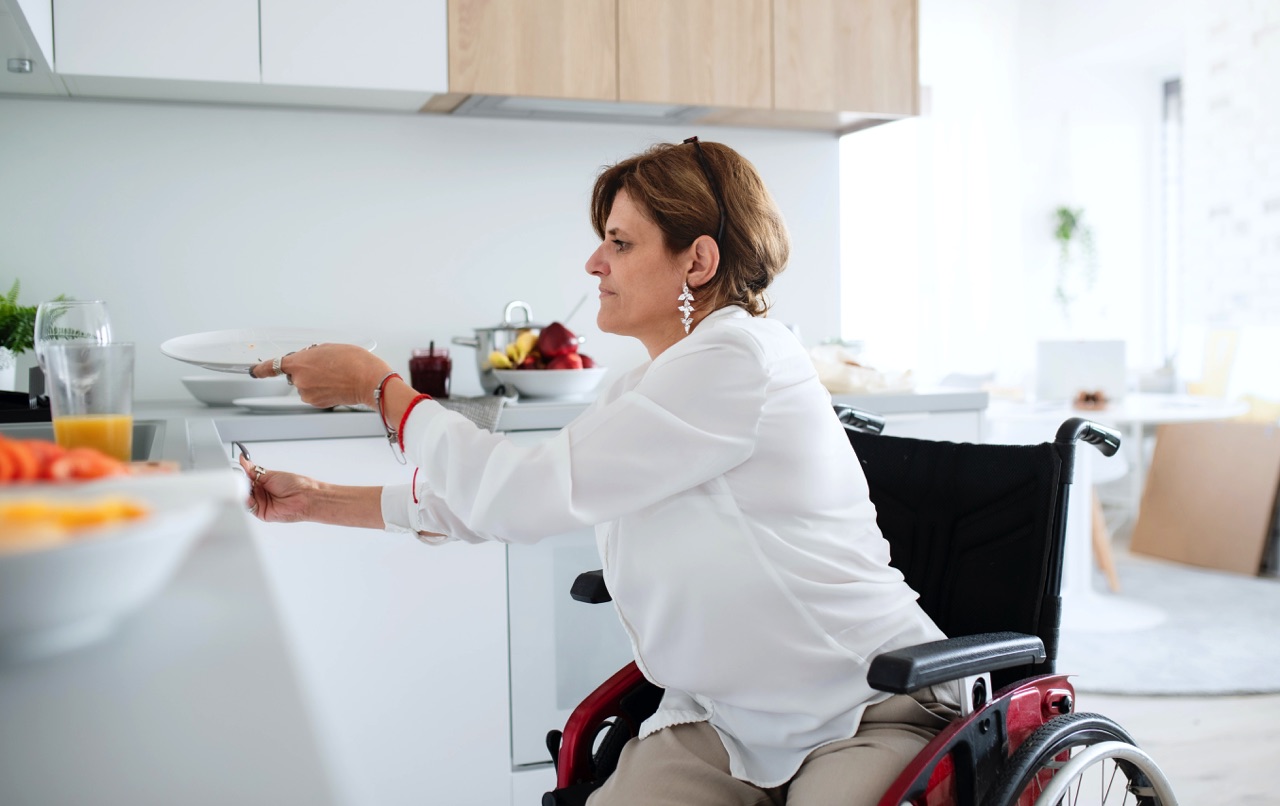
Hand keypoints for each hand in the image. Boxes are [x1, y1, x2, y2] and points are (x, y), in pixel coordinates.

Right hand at [239, 452, 317, 522]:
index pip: (245, 479)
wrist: (305, 497)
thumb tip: (243, 460)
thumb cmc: (295, 484)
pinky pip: (249, 507)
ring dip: (241, 493)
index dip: (240, 476)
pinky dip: (246, 501)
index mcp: (263, 482)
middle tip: (237, 479)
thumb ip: (253, 470)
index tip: (235, 472)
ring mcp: (261, 503)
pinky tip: (246, 495)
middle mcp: (261, 493)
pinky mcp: (261, 512)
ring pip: (244, 498)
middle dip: (239, 485)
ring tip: (243, 486)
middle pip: (243, 489)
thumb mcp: (270, 474)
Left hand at [250, 343, 390, 408]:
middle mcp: (299, 380)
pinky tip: (337, 384)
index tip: (255, 371)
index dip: (261, 369)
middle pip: (295, 374)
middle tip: (326, 365)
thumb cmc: (355, 363)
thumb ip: (313, 353)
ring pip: (306, 385)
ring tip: (336, 375)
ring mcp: (308, 394)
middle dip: (306, 370)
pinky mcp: (318, 403)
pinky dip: (323, 389)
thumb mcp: (330, 348)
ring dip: (316, 380)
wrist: (369, 381)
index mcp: (299, 363)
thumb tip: (310, 359)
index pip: (272, 366)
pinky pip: (315, 394)